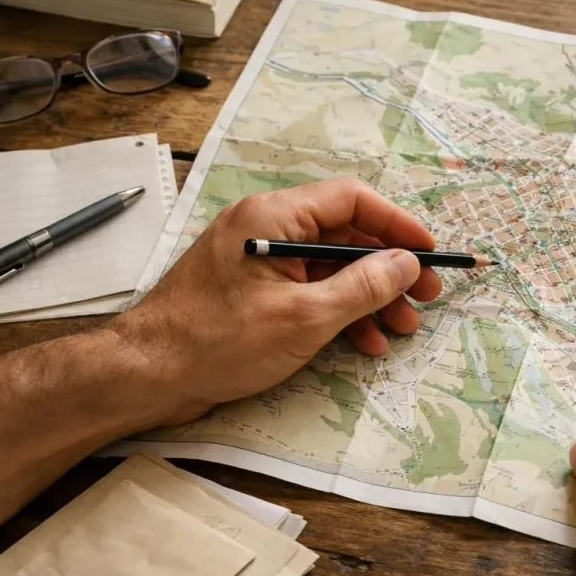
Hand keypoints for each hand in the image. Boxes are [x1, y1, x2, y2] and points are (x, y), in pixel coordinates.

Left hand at [112, 178, 442, 423]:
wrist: (146, 376)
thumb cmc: (217, 341)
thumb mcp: (304, 318)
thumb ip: (362, 287)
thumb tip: (406, 264)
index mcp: (273, 217)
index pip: (351, 200)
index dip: (397, 224)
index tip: (429, 252)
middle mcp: (266, 228)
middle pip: (345, 235)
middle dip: (389, 268)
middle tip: (426, 298)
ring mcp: (258, 261)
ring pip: (330, 267)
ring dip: (369, 296)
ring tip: (400, 328)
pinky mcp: (252, 292)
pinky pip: (308, 290)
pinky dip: (339, 311)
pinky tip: (363, 341)